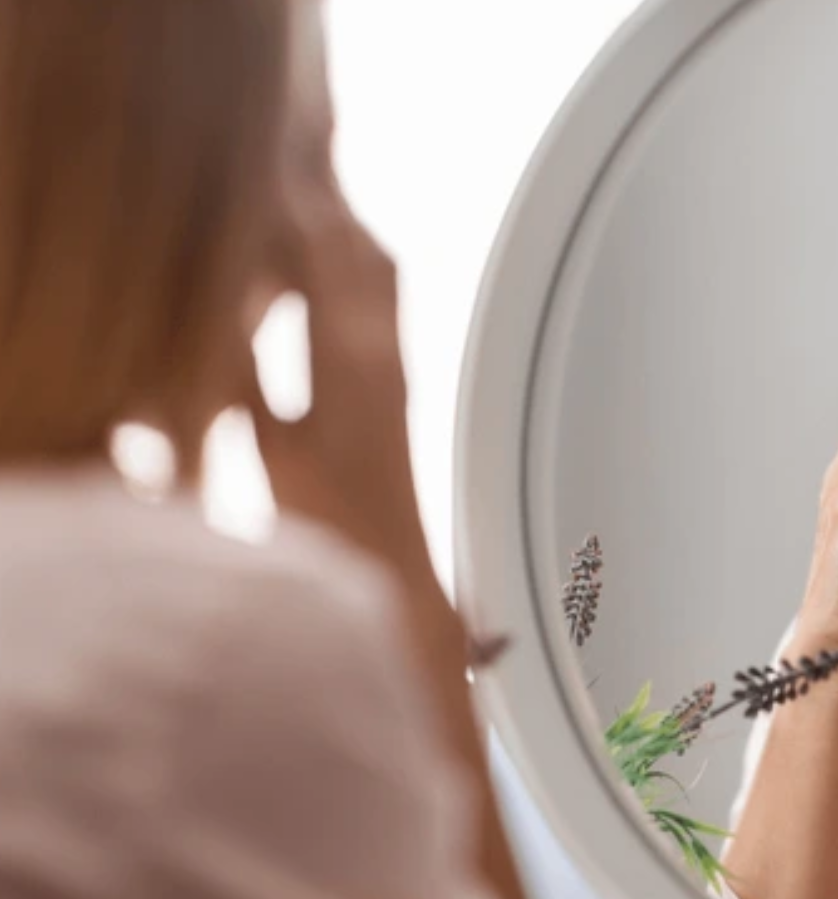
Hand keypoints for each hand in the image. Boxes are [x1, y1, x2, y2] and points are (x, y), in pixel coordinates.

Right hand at [246, 172, 430, 579]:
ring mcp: (398, 365)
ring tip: (304, 204)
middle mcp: (388, 352)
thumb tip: (217, 316)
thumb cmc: (335, 522)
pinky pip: (384, 300)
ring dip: (345, 232)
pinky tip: (325, 271)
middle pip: (366, 248)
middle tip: (289, 172)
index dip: (297, 206)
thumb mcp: (271, 448)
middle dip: (327, 205)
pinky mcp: (397, 383)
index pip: (331, 253)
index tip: (267, 175)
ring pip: (382, 271)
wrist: (393, 566)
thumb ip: (244, 378)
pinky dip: (354, 266)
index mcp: (355, 361)